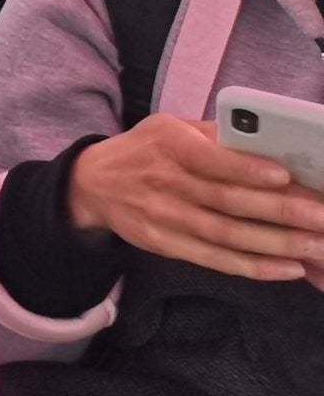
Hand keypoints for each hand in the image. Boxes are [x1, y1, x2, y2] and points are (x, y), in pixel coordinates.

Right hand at [66, 116, 323, 283]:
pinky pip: (214, 259)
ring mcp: (163, 216)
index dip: (246, 169)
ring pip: (227, 235)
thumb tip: (269, 142)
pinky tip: (287, 269)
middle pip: (227, 201)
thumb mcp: (170, 126)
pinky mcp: (165, 244)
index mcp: (168, 144)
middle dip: (281, 212)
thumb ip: (215, 134)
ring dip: (276, 244)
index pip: (210, 159)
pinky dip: (253, 266)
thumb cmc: (146, 150)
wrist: (94, 183)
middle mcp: (164, 181)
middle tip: (323, 218)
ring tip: (316, 246)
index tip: (285, 176)